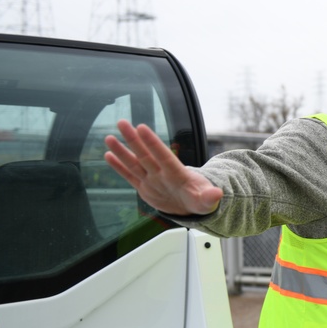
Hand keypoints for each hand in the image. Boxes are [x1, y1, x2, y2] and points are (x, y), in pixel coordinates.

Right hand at [104, 120, 222, 215]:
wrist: (191, 205)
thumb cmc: (200, 200)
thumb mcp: (206, 201)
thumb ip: (209, 197)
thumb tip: (218, 194)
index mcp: (177, 174)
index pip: (163, 156)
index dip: (153, 143)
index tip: (142, 127)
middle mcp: (162, 174)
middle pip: (145, 154)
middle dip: (133, 139)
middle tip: (122, 122)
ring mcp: (152, 179)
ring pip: (134, 163)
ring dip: (122, 151)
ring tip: (109, 137)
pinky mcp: (145, 188)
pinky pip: (130, 176)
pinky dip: (119, 167)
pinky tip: (108, 154)